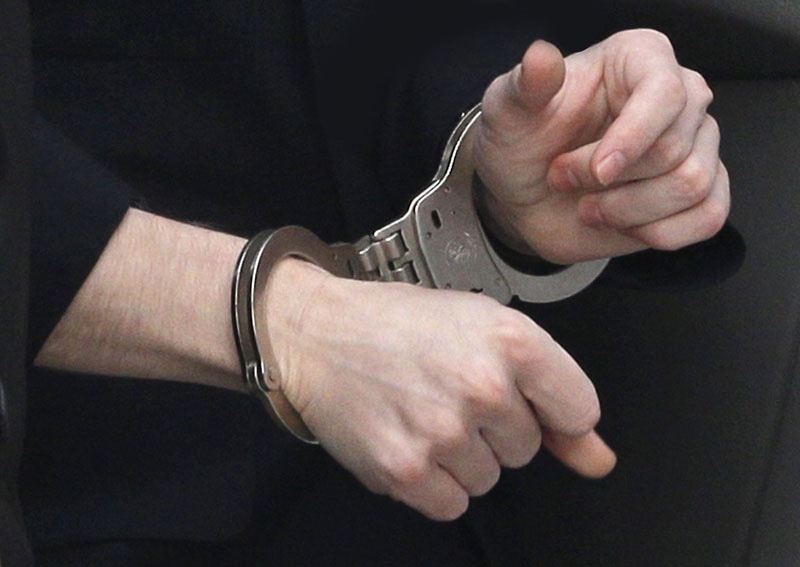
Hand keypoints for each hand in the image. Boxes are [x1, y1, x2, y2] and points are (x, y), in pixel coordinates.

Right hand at [265, 258, 615, 520]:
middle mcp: (483, 385)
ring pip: (490, 478)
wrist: (317, 332)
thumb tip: (598, 461)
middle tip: (448, 391)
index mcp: (512, 340)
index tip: (519, 399)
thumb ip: (552, 398)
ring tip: (423, 411)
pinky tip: (409, 440)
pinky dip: (433, 482)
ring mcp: (444, 431)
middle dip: (495, 428)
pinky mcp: (406, 469)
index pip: (579, 411)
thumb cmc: (397, 324)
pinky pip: (452, 503)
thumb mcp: (483, 330)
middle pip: (527, 449)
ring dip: (462, 456)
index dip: (549, 410)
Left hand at [473, 29, 729, 264]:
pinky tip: (624, 224)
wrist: (526, 193)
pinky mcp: (701, 189)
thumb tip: (540, 57)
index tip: (598, 172)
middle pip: (674, 148)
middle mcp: (680, 96)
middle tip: (564, 179)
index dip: (632, 139)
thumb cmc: (523, 142)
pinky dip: (660, 233)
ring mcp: (696, 144)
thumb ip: (526, 84)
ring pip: (692, 185)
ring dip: (628, 211)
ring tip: (589, 205)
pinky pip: (709, 216)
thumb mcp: (508, 110)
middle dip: (608, 182)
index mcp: (640, 58)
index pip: (665, 93)